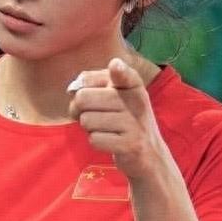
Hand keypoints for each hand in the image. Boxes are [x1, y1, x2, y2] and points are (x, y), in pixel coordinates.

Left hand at [68, 57, 166, 180]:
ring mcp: (134, 123)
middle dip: (78, 109)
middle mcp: (136, 101)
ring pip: (86, 120)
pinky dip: (96, 141)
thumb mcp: (117, 95)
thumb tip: (72, 89)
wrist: (149, 153)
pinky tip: (110, 140)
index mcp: (133, 84)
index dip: (115, 70)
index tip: (115, 67)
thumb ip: (93, 83)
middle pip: (83, 98)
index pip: (121, 72)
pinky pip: (94, 139)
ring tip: (104, 128)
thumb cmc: (124, 119)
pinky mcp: (130, 144)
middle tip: (90, 114)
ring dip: (89, 128)